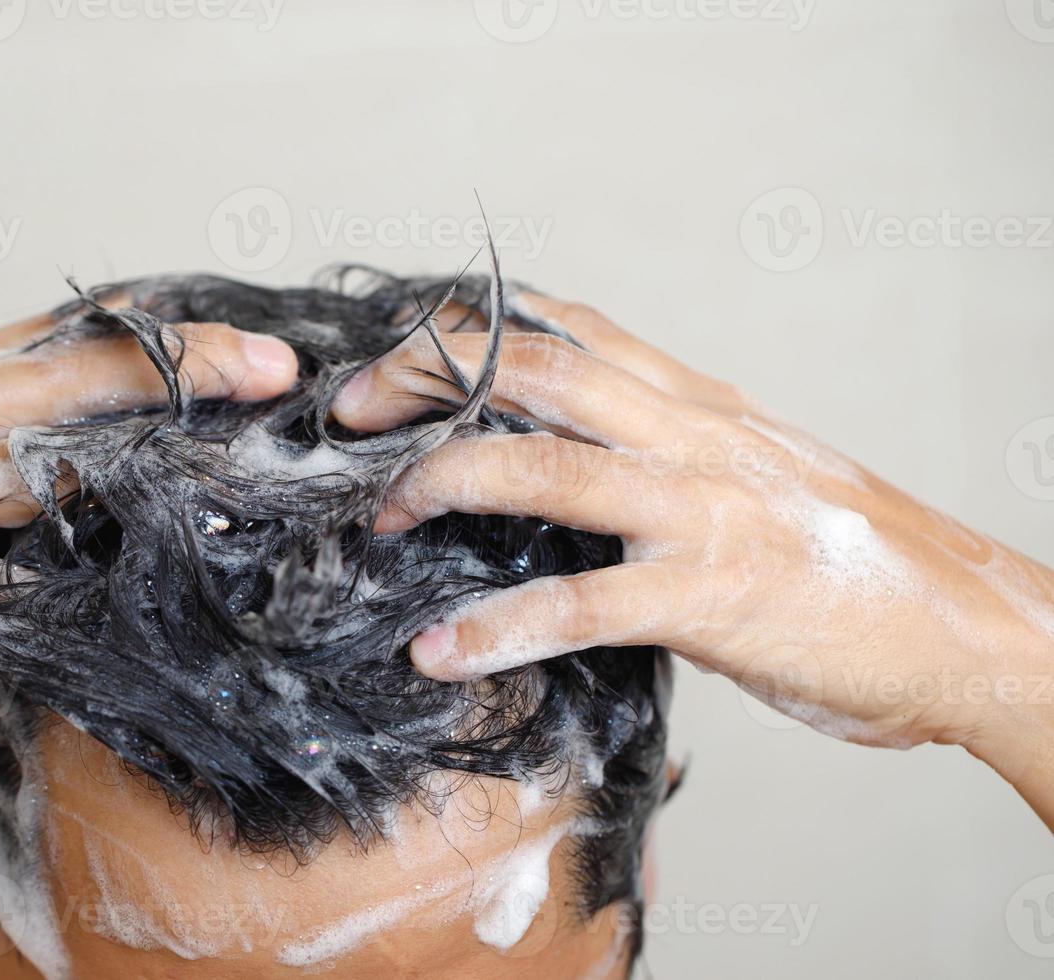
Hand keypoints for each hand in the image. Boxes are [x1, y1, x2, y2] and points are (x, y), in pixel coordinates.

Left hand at [332, 293, 1053, 824]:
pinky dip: (495, 630)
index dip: (471, 326)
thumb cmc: (860, 559)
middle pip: (533, 369)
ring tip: (376, 517)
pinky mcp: (709, 596)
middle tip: (350, 412)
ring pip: (540, 466)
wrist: (970, 626)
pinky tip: (439, 653)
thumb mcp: (758, 471)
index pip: (568, 327)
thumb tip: (588, 456)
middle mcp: (689, 435)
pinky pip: (577, 606)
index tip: (399, 347)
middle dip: (426, 376)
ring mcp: (698, 511)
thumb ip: (674, 450)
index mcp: (698, 403)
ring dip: (439, 481)